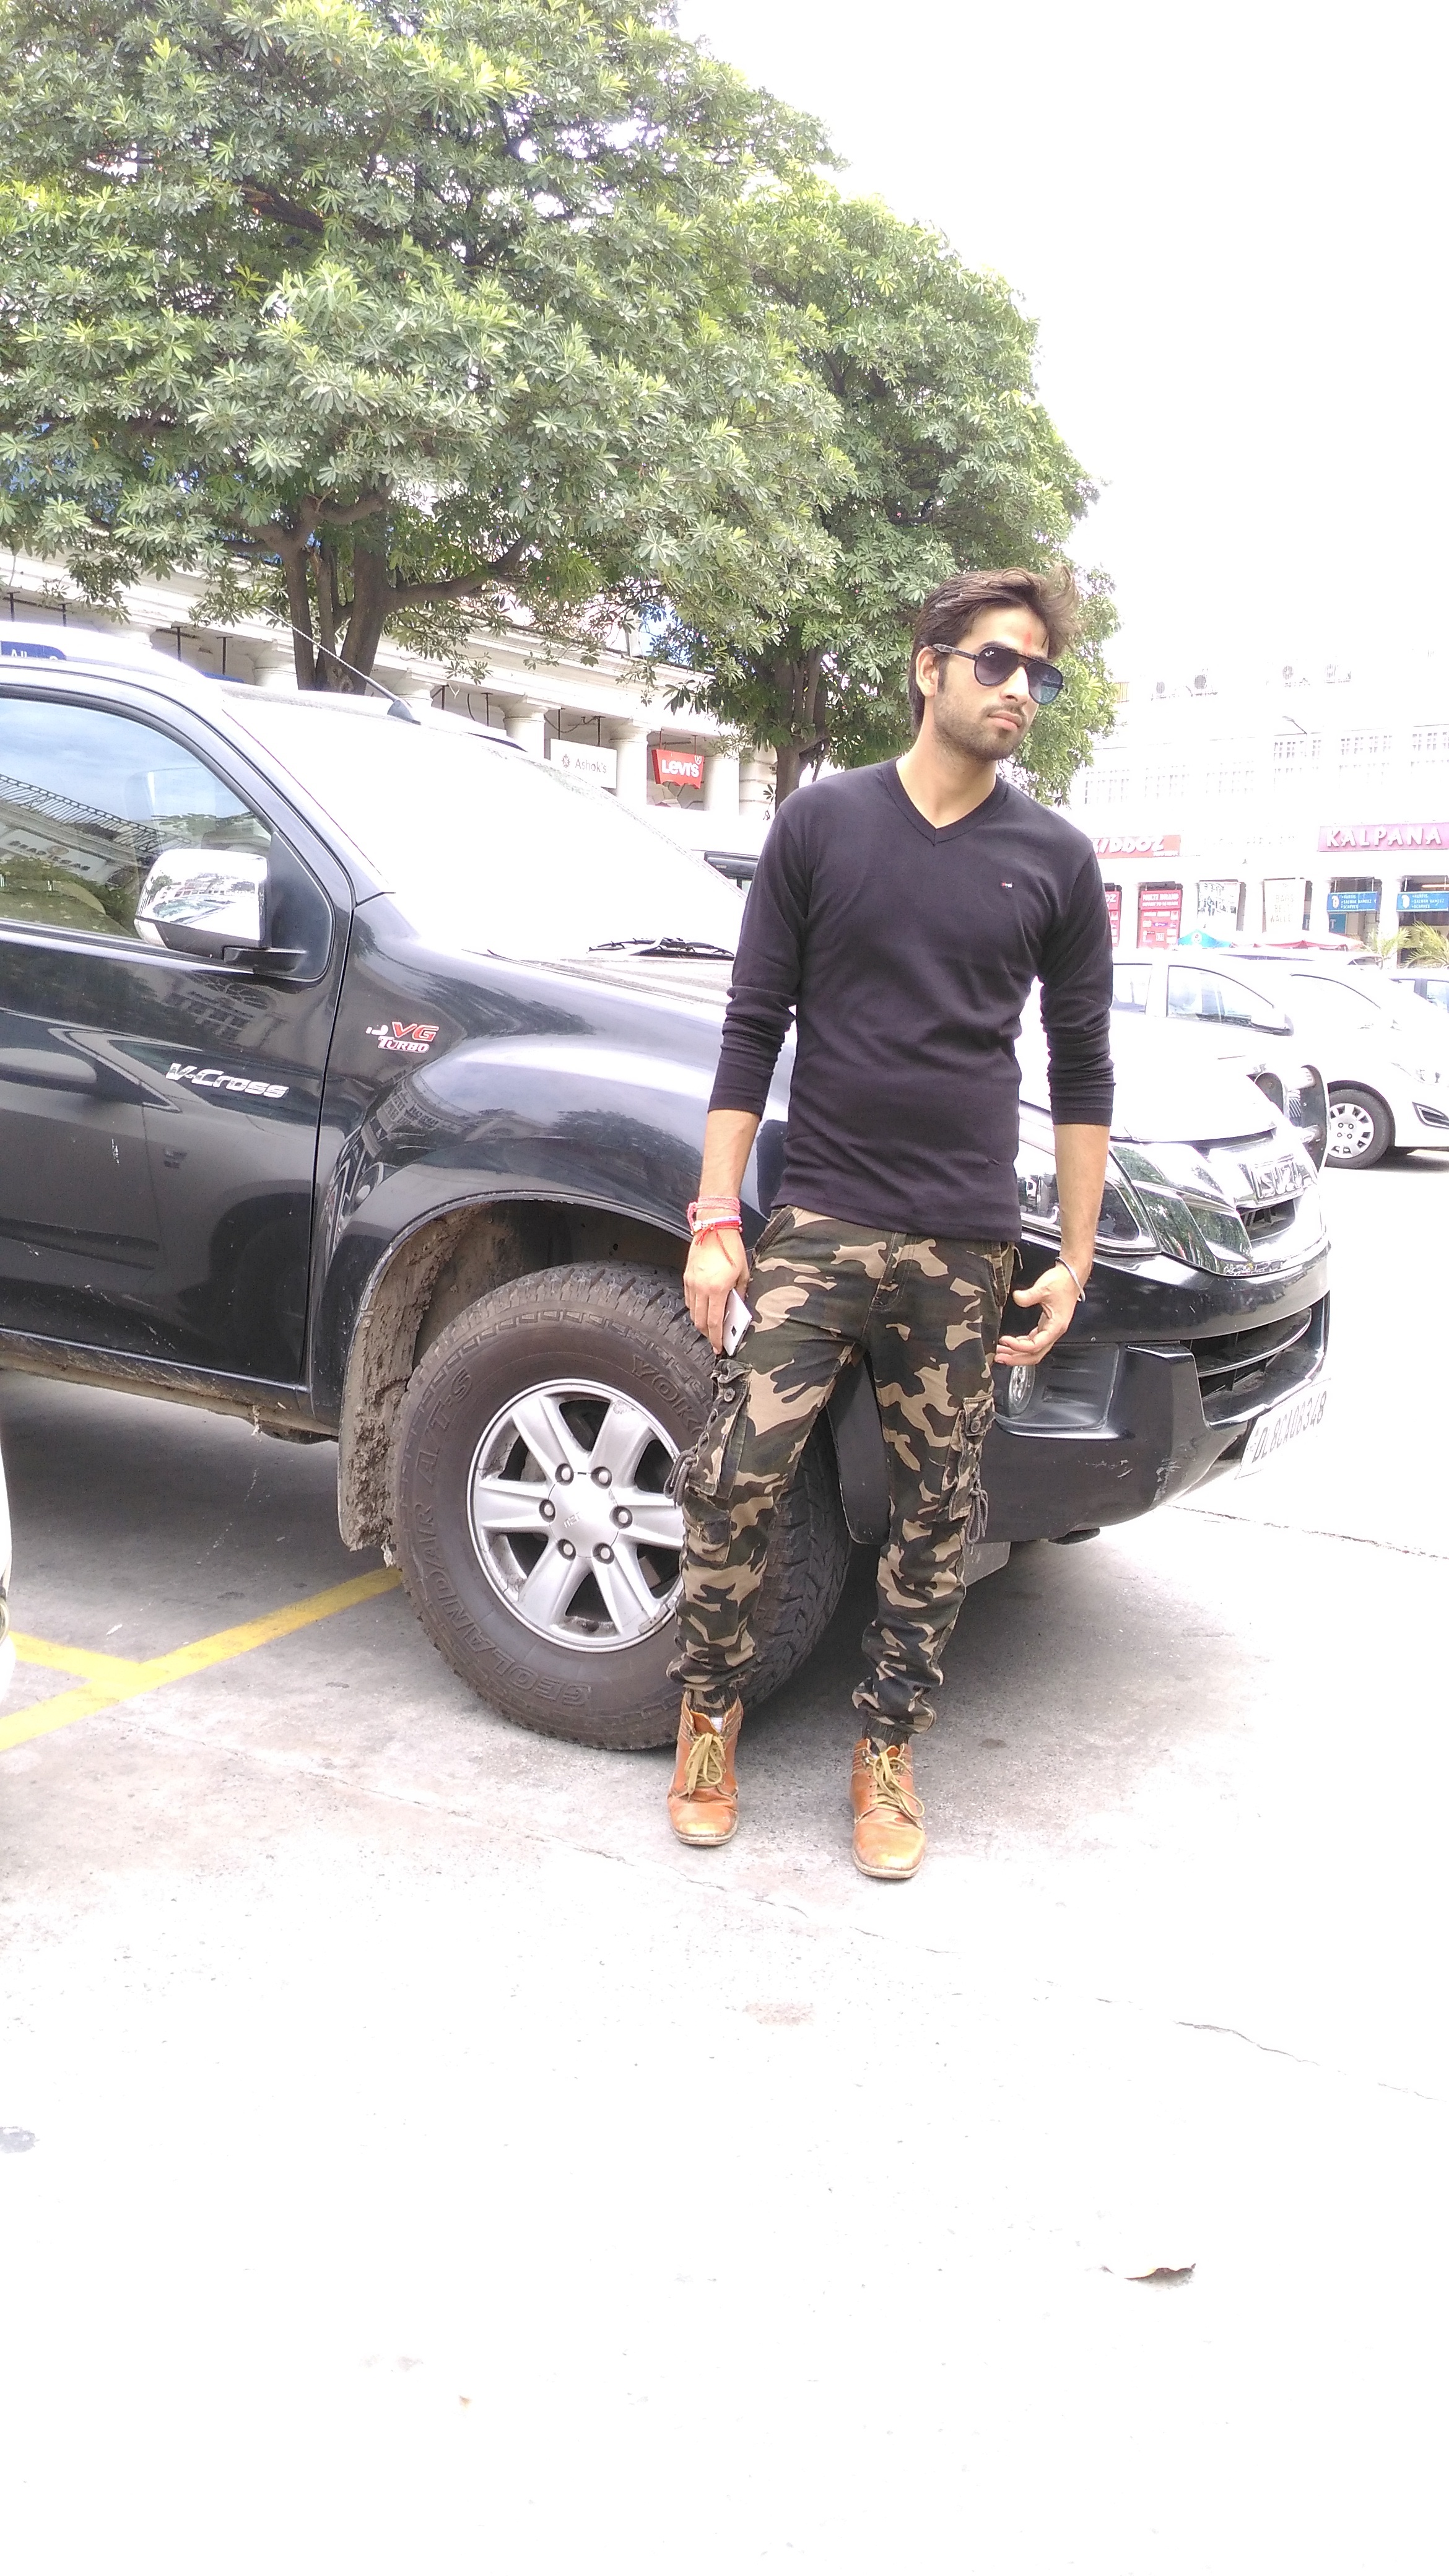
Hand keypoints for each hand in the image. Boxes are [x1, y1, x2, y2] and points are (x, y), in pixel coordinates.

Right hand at [684, 1226, 748, 1352]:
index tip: (719, 1347)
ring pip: (692, 1311)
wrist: (714, 1227)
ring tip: (711, 1323)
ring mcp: (691, 1283)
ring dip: (700, 1321)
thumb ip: (740, 1293)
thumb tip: (738, 1307)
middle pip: (699, 1321)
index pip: (714, 1322)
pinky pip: (689, 1299)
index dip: (716, 1338)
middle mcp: (701, 1288)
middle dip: (707, 1333)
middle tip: (715, 1338)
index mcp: (717, 1289)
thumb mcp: (743, 1273)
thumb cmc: (731, 1247)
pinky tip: (704, 1307)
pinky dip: (695, 1307)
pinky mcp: (686, 1277)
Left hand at [995, 1261, 1083, 1367]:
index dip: (1018, 1346)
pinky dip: (1021, 1344)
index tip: (1004, 1340)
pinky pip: (1034, 1341)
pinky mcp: (1047, 1326)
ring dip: (1017, 1353)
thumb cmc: (1062, 1283)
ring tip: (1001, 1352)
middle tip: (999, 1357)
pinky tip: (1011, 1343)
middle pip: (1034, 1355)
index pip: (1035, 1346)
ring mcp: (1050, 1330)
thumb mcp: (1043, 1288)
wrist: (1071, 1277)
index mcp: (1055, 1327)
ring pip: (1033, 1350)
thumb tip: (1016, 1298)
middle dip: (1016, 1358)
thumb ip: (1028, 1296)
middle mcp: (1054, 1332)